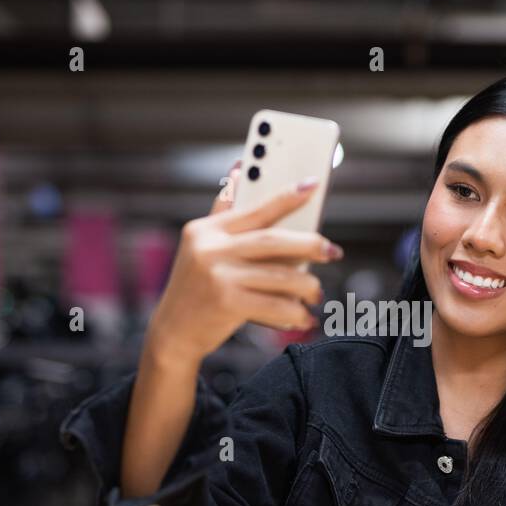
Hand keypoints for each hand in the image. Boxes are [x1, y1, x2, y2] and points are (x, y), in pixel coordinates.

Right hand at [145, 159, 343, 366]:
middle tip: (332, 251)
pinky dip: (295, 313)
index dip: (286, 197)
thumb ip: (222, 214)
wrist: (173, 332)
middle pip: (273, 241)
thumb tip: (236, 172)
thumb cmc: (196, 288)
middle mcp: (210, 249)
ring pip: (280, 276)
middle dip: (309, 245)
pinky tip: (304, 318)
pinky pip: (275, 305)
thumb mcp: (201, 247)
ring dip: (307, 286)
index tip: (313, 186)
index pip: (254, 209)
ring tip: (316, 293)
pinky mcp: (227, 304)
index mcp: (206, 230)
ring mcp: (218, 276)